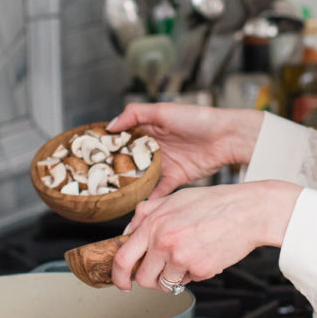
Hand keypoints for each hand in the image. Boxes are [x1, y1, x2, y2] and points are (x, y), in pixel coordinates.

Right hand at [108, 102, 263, 199]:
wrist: (228, 137)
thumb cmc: (198, 118)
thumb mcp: (163, 110)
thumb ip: (135, 114)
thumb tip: (110, 125)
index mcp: (148, 128)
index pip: (122, 138)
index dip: (107, 147)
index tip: (88, 156)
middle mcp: (154, 147)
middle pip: (129, 160)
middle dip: (114, 170)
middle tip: (95, 182)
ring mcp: (164, 164)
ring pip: (141, 178)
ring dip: (129, 187)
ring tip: (112, 197)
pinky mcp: (176, 178)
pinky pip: (159, 191)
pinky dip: (150, 199)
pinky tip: (138, 207)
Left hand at [111, 181, 301, 290]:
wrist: (248, 211)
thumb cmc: (215, 203)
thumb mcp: (175, 198)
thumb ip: (147, 213)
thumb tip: (128, 230)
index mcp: (154, 223)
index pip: (123, 257)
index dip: (118, 276)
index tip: (123, 283)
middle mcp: (164, 242)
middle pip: (143, 278)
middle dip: (150, 280)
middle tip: (162, 271)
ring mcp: (182, 257)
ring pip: (166, 283)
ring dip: (175, 276)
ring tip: (190, 256)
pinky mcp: (200, 269)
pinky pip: (189, 281)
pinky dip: (195, 274)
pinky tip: (205, 254)